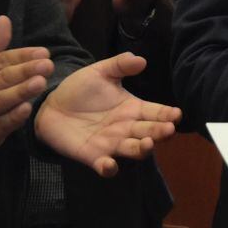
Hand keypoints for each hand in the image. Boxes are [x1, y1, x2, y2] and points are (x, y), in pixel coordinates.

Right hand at [0, 16, 52, 166]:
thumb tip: (5, 19)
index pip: (1, 61)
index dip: (22, 56)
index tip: (44, 52)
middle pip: (3, 78)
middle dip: (26, 70)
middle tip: (48, 64)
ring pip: (2, 100)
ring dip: (21, 91)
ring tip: (41, 82)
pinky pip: (0, 124)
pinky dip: (13, 117)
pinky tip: (27, 109)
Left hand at [36, 51, 180, 176]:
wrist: (51, 106)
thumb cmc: (79, 89)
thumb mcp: (100, 72)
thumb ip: (120, 65)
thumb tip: (141, 59)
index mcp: (132, 108)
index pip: (156, 112)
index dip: (168, 114)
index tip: (177, 114)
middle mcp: (126, 128)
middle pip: (149, 133)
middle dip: (160, 132)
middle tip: (168, 129)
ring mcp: (111, 144)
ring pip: (133, 150)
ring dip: (142, 149)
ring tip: (147, 144)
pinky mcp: (93, 156)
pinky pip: (104, 166)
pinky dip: (109, 168)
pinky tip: (110, 165)